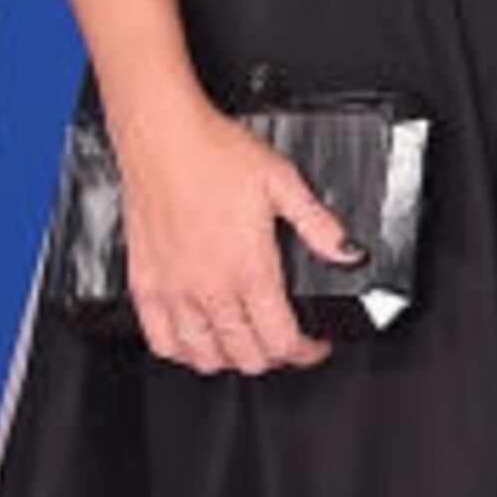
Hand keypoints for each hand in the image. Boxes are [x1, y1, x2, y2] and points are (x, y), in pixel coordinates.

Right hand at [112, 94, 355, 375]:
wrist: (163, 137)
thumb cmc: (215, 153)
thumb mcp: (283, 182)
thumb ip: (320, 224)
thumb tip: (351, 252)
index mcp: (250, 267)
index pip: (283, 339)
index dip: (307, 352)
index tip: (315, 345)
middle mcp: (211, 286)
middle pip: (248, 356)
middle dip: (275, 356)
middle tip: (285, 340)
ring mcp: (174, 290)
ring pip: (205, 357)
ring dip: (232, 359)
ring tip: (247, 343)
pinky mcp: (145, 285)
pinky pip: (161, 341)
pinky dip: (182, 352)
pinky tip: (196, 343)